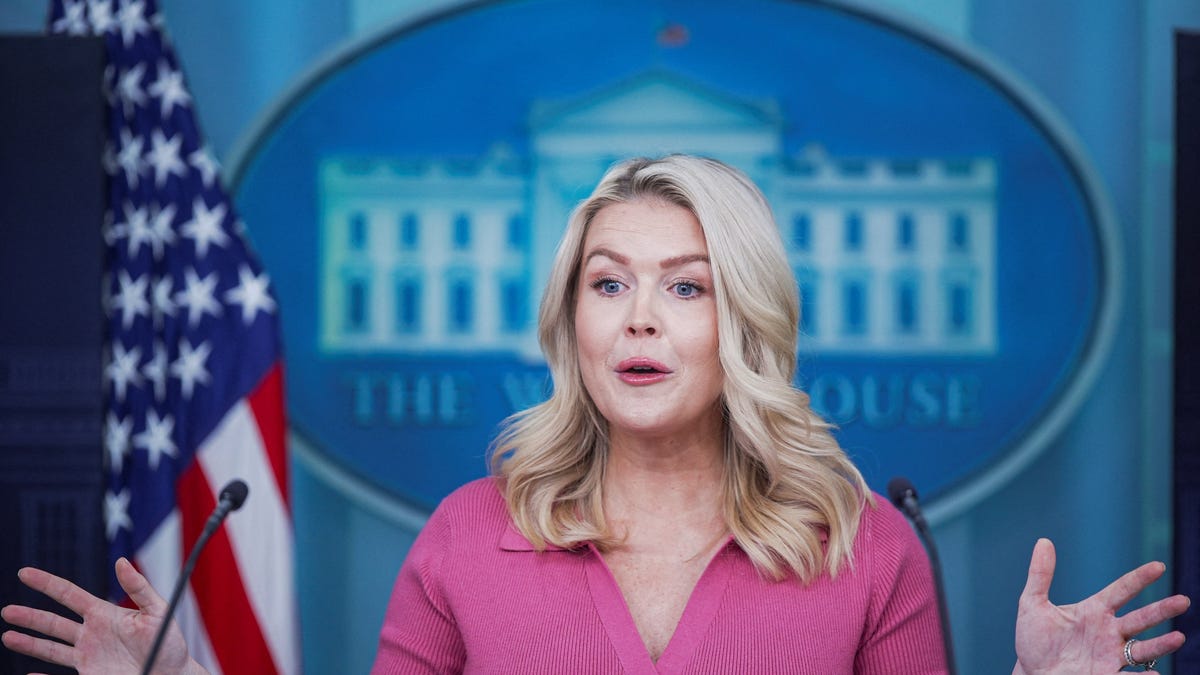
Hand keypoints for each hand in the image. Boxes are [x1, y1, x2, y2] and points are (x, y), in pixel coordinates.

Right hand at [1, 557, 204, 674]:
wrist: (172, 673)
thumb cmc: (168, 641)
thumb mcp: (157, 611)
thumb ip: (139, 587)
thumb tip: (121, 562)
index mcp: (104, 613)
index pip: (69, 594)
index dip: (47, 583)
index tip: (25, 573)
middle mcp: (91, 633)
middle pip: (52, 622)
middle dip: (29, 616)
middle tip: (7, 611)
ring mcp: (88, 655)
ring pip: (50, 648)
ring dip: (28, 643)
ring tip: (7, 635)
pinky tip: (28, 673)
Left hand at [1013, 538, 1189, 674]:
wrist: (1032, 673)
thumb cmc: (1034, 640)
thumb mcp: (1032, 605)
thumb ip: (1040, 575)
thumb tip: (1043, 542)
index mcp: (1094, 611)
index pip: (1121, 591)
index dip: (1139, 579)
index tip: (1158, 566)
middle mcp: (1108, 632)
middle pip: (1140, 618)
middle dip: (1161, 610)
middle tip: (1183, 601)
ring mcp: (1110, 655)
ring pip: (1142, 648)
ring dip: (1160, 644)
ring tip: (1178, 637)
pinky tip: (1154, 674)